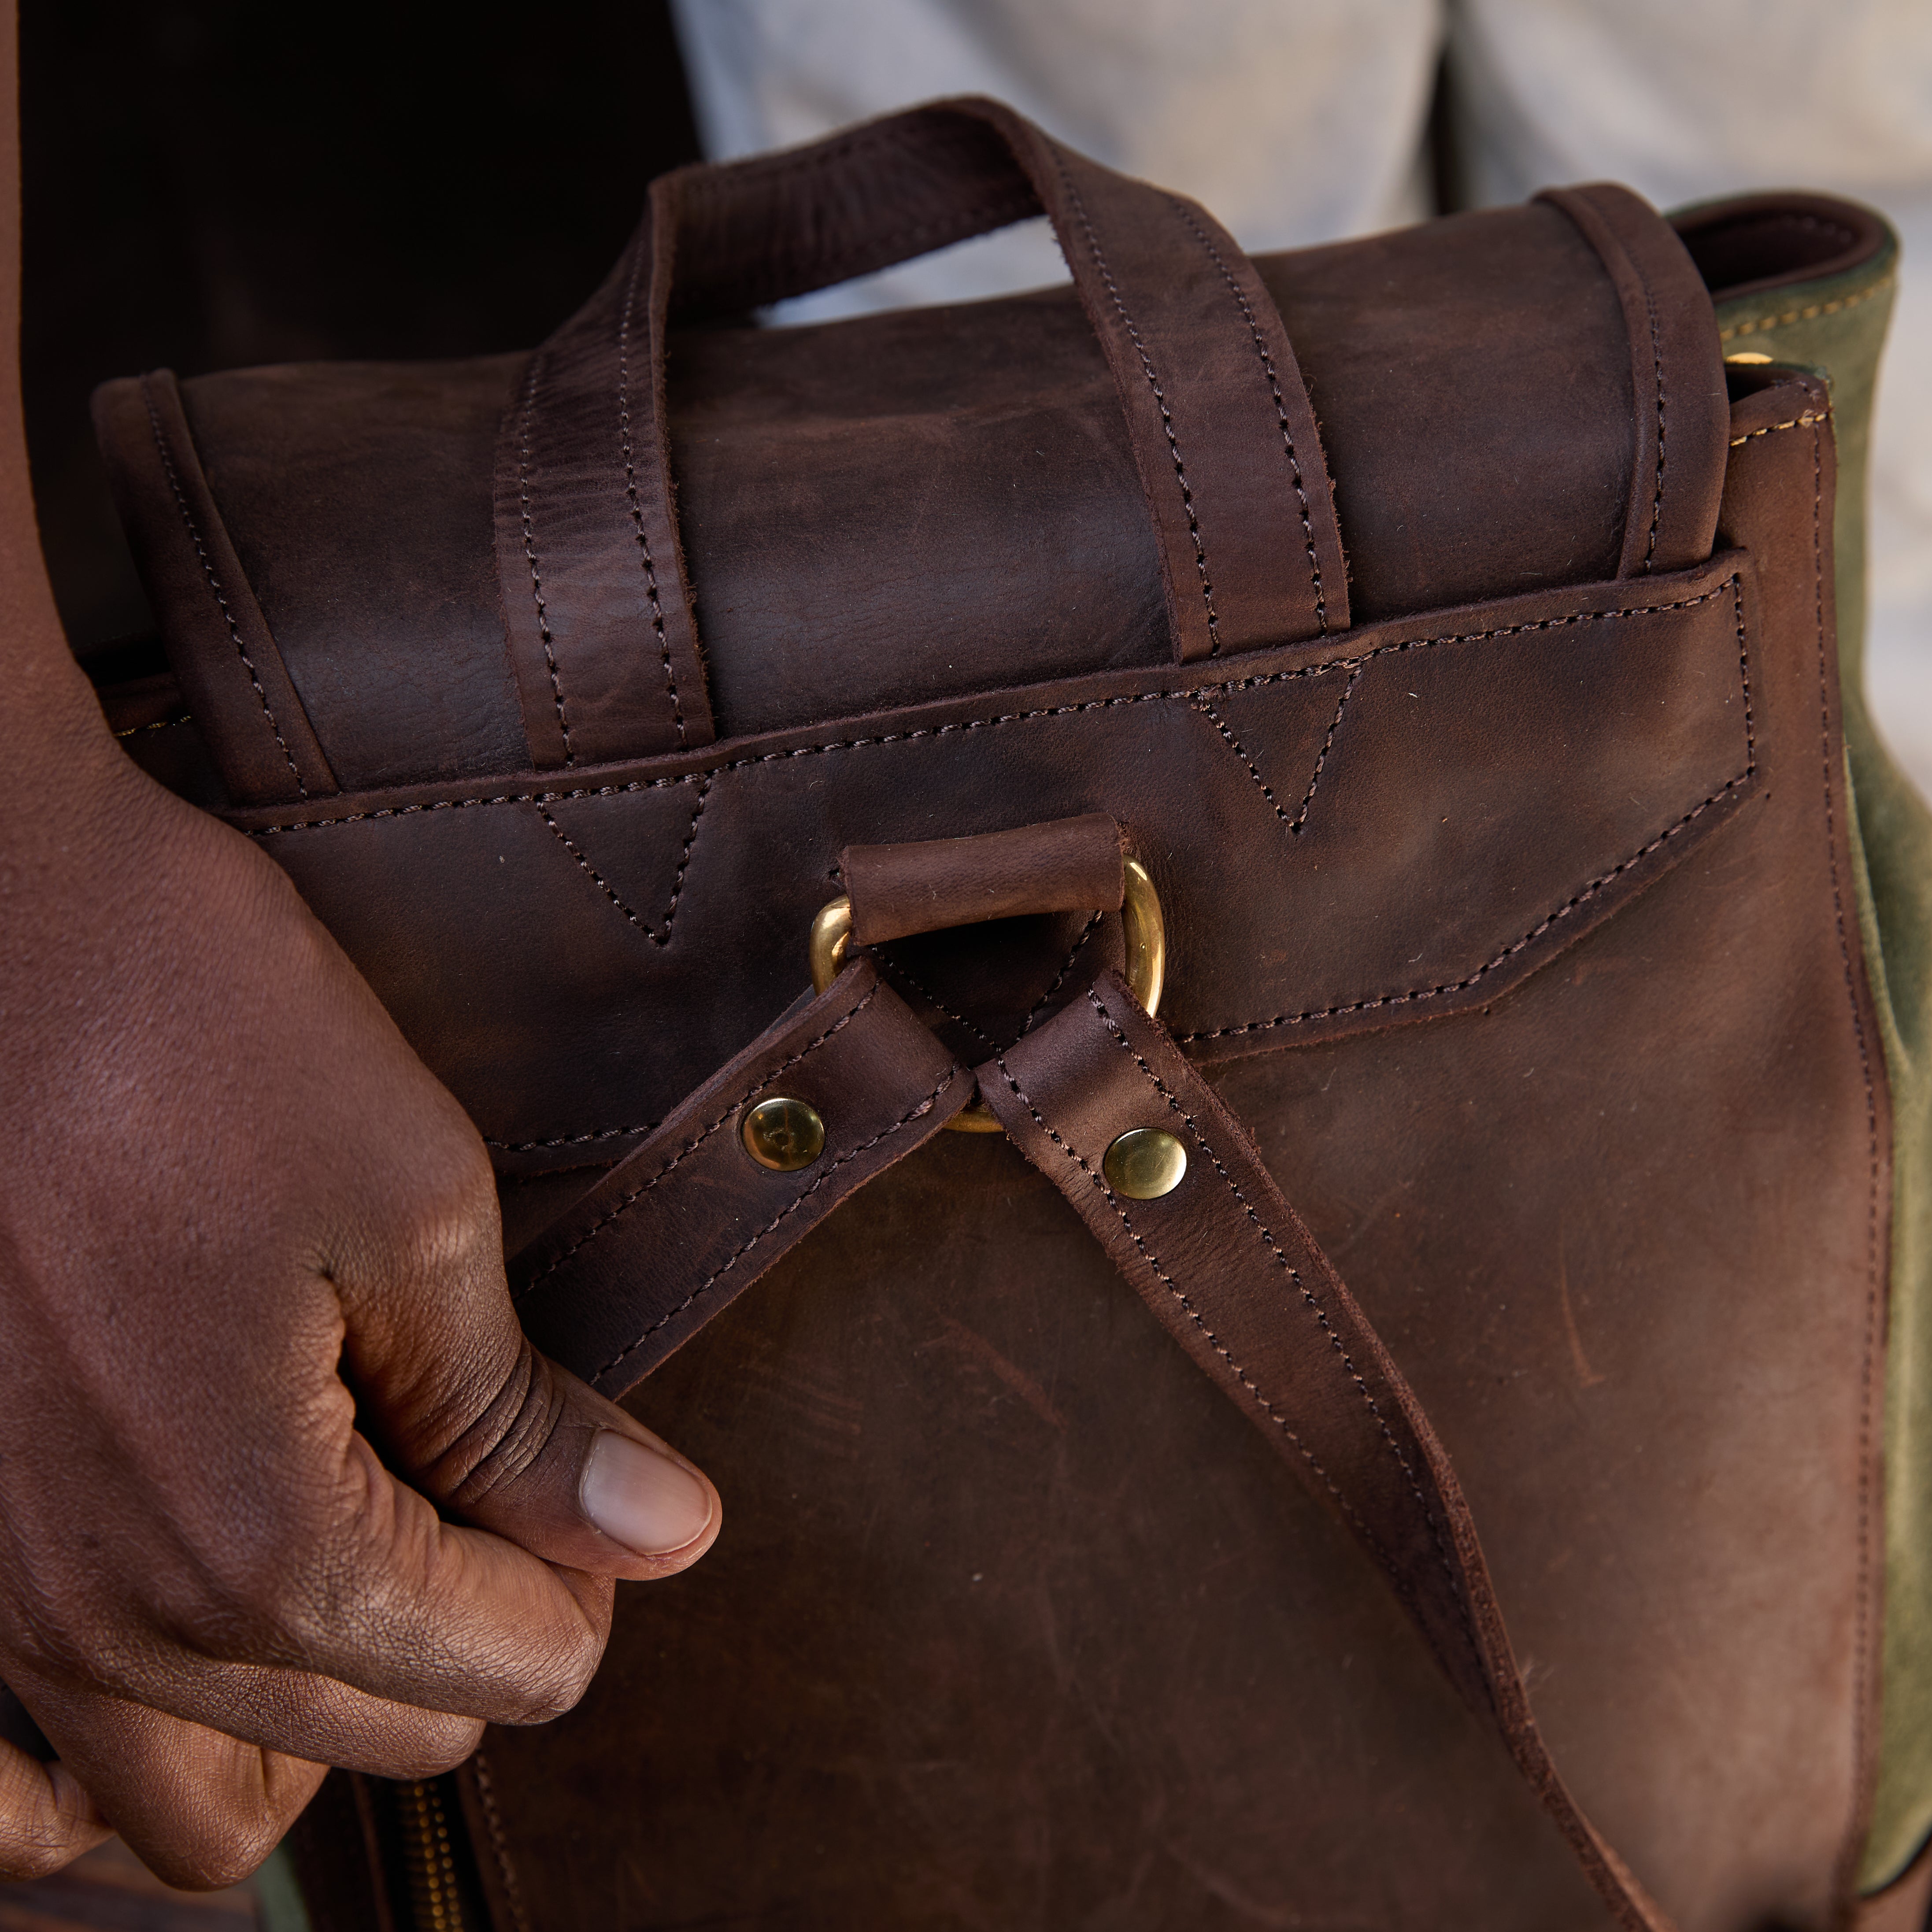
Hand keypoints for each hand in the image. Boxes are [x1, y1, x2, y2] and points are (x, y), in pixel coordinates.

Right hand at [0, 743, 719, 1888]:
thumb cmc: (192, 1034)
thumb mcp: (413, 1208)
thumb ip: (522, 1418)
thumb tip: (663, 1537)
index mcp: (255, 1549)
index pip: (502, 1672)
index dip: (581, 1580)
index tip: (590, 1478)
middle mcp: (99, 1629)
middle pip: (371, 1744)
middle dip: (472, 1638)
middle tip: (500, 1488)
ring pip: (195, 1802)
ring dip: (317, 1713)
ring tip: (367, 1550)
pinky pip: (49, 1768)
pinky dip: (157, 1730)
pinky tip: (213, 1609)